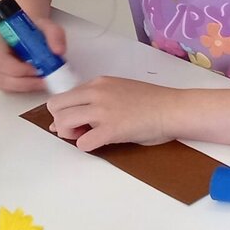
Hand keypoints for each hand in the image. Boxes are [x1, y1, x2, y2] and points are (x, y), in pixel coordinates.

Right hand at [0, 18, 67, 92]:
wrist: (24, 33)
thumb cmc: (30, 30)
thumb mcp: (46, 26)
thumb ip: (55, 34)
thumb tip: (58, 51)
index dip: (18, 69)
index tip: (37, 70)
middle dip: (23, 82)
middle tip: (42, 80)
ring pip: (0, 85)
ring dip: (23, 86)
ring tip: (40, 81)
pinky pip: (4, 88)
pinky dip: (21, 88)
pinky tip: (33, 82)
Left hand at [45, 76, 181, 149]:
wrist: (174, 109)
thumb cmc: (153, 102)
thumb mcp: (120, 90)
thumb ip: (97, 100)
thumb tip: (74, 118)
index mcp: (99, 83)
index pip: (64, 96)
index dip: (66, 111)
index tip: (79, 120)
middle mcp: (97, 93)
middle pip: (55, 106)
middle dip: (61, 121)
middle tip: (78, 129)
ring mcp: (103, 111)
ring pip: (63, 122)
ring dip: (70, 133)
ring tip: (87, 136)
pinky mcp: (111, 130)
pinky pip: (82, 143)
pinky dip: (87, 146)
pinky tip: (101, 143)